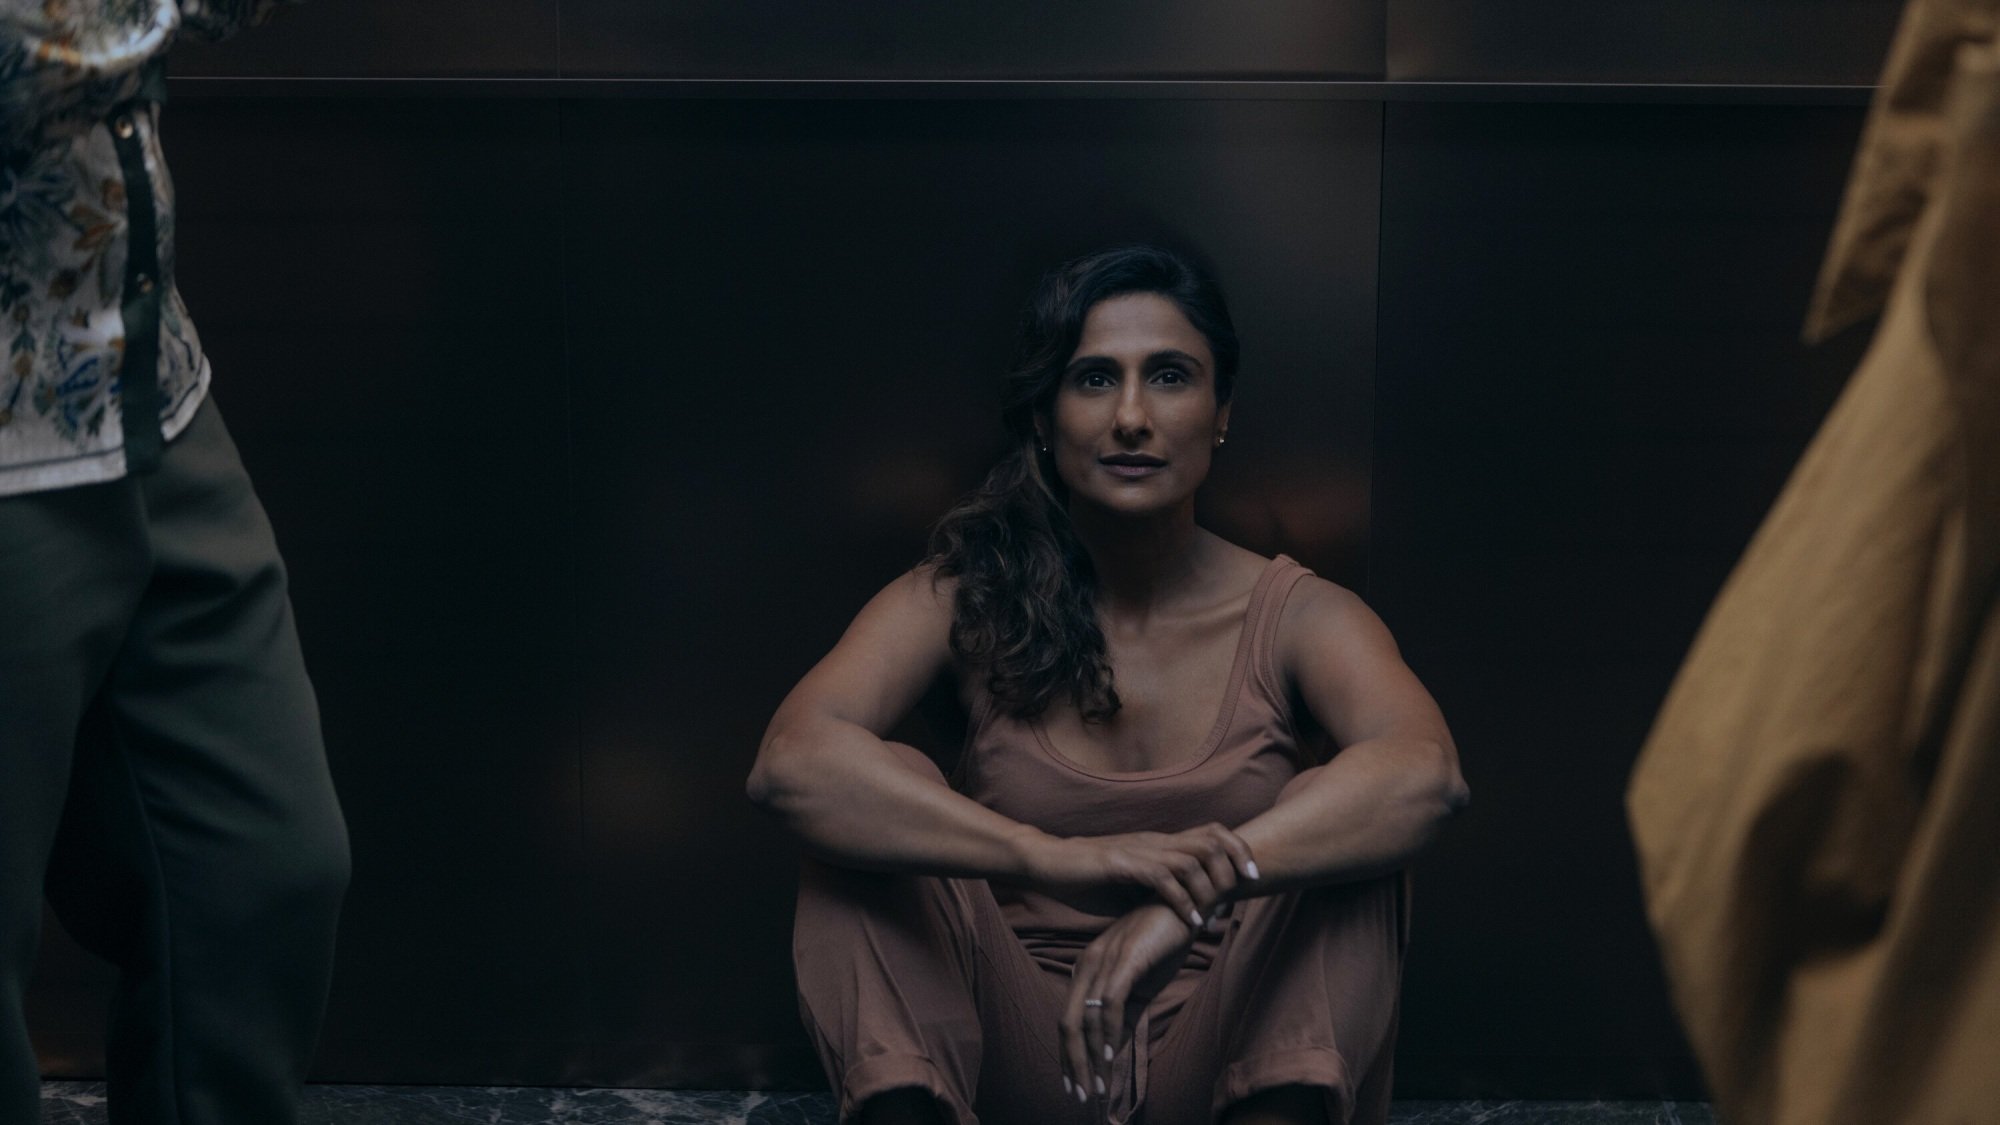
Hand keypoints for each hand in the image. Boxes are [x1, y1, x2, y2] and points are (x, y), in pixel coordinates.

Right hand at [1019, 823, 1258, 929]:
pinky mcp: (1120, 863)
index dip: (1237, 850)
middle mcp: (1154, 841)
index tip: (1251, 876)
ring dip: (1211, 886)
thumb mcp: (1131, 888)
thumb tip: (1186, 913)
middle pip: (1212, 838)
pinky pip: (1162, 879)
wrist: (1046, 863)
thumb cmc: (1087, 877)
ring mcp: (1138, 850)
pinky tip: (1192, 919)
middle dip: (1235, 863)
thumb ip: (1157, 895)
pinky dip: (1183, 900)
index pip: (1211, 833)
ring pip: (1192, 858)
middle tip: (1246, 890)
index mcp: (1159, 844)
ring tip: (1219, 911)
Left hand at [1058, 903, 1195, 1101]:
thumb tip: (1113, 1049)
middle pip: (1069, 1024)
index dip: (1069, 1056)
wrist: (1187, 906)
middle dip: (1074, 1064)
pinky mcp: (1126, 959)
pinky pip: (1111, 1002)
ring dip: (1093, 1057)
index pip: (1069, 1021)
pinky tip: (1113, 1056)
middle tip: (1082, 1098)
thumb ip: (1125, 1015)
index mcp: (1087, 969)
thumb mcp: (1141, 985)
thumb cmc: (1164, 944)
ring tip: (1099, 1087)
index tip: (1075, 1087)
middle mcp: (1088, 964)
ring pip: (1088, 1019)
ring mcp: (1105, 960)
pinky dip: (1110, 1032)